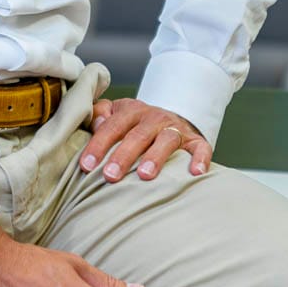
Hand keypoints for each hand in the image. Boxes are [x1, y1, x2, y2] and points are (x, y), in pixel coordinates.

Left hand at [79, 97, 211, 182]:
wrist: (170, 119)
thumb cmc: (135, 124)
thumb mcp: (116, 113)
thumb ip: (101, 114)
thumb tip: (95, 122)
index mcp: (131, 110)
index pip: (112, 126)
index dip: (99, 145)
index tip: (87, 165)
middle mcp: (154, 117)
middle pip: (138, 135)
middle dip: (123, 155)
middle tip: (111, 175)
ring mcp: (176, 128)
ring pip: (167, 140)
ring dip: (155, 157)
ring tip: (144, 176)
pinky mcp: (195, 141)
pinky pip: (200, 148)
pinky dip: (200, 159)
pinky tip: (195, 174)